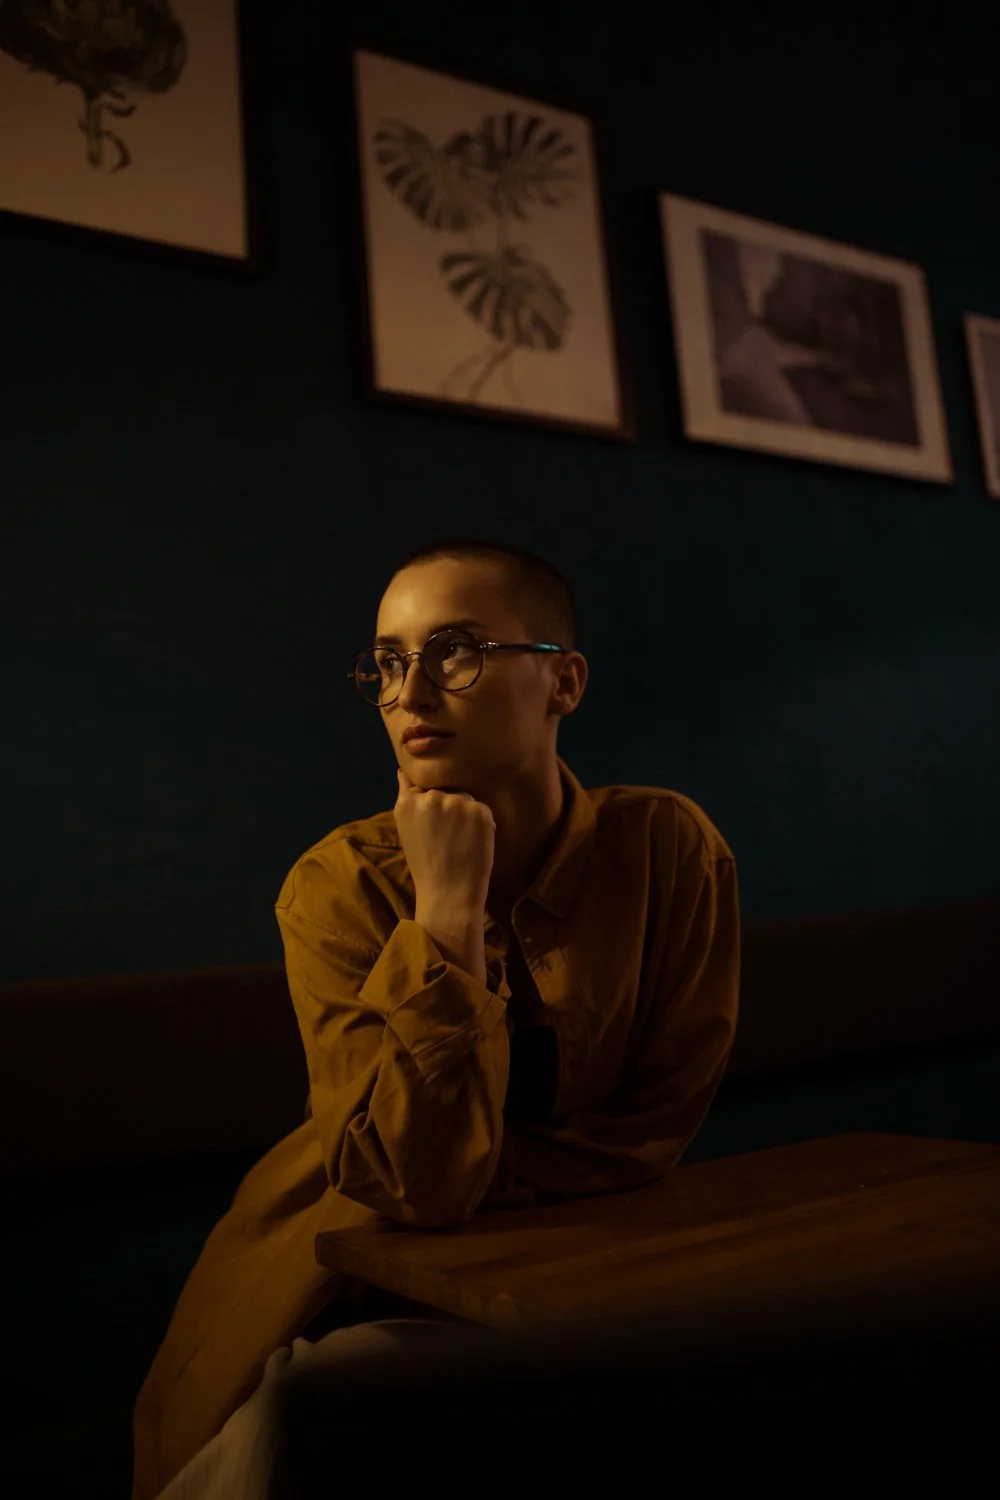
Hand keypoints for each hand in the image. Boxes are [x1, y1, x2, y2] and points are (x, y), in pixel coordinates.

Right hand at [394, 767, 495, 912]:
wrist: (449, 893)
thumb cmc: (426, 864)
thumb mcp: (407, 828)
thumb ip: (408, 798)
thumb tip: (403, 770)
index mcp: (407, 802)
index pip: (420, 785)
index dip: (429, 804)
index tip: (433, 823)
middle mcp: (431, 797)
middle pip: (445, 791)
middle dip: (448, 808)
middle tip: (447, 839)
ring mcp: (456, 802)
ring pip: (464, 798)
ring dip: (465, 814)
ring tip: (459, 842)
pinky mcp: (480, 810)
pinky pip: (481, 809)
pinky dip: (482, 824)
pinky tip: (473, 843)